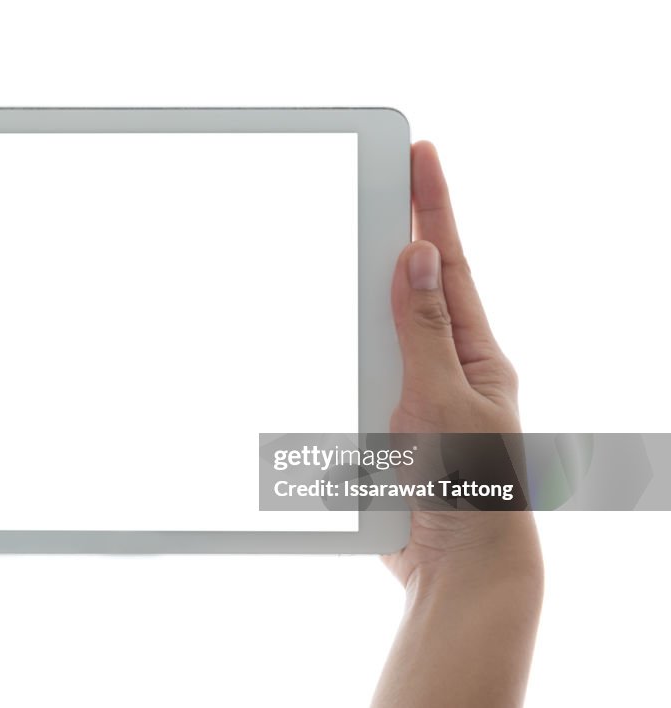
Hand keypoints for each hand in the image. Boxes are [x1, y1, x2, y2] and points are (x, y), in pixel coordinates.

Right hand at [371, 142, 542, 707]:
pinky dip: (335, 354)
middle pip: (410, 288)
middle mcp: (443, 367)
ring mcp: (411, 395)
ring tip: (337, 247)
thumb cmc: (470, 490)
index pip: (450, 265)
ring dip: (355, 297)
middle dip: (395, 234)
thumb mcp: (448, 402)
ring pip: (373, 331)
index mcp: (473, 354)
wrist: (453, 567)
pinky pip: (352, 376)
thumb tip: (419, 257)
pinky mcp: (382, 424)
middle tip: (377, 181)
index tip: (421, 155)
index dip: (434, 206)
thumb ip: (425, 331)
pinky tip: (318, 338)